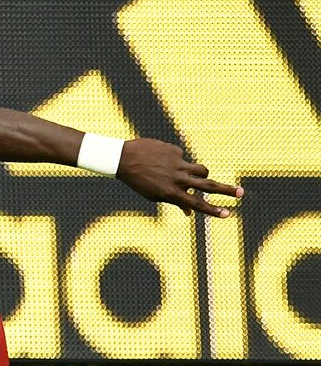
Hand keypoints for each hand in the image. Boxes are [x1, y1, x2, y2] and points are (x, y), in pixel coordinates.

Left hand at [116, 138, 242, 216]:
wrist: (123, 159)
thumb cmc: (139, 181)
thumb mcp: (154, 195)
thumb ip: (174, 201)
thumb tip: (189, 213)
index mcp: (170, 193)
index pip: (196, 204)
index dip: (213, 210)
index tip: (228, 214)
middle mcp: (176, 179)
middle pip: (207, 185)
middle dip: (225, 190)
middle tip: (241, 193)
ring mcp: (177, 164)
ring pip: (200, 169)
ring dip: (202, 174)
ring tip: (197, 176)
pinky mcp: (175, 151)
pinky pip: (182, 158)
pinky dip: (175, 161)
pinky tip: (159, 160)